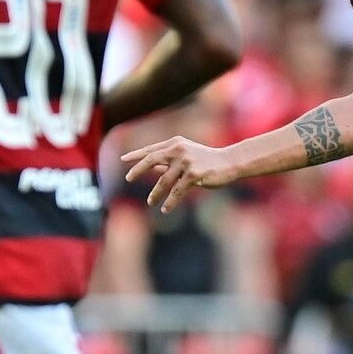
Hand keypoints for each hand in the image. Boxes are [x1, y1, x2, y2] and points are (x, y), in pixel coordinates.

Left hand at [120, 136, 236, 211]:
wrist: (229, 163)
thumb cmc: (207, 161)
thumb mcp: (186, 158)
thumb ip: (169, 163)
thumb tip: (152, 168)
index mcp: (175, 144)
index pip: (152, 150)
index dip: (137, 155)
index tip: (123, 159)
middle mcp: (179, 150)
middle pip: (152, 159)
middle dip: (138, 169)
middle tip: (128, 178)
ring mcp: (186, 161)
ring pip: (164, 180)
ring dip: (156, 193)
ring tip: (150, 202)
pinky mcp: (194, 174)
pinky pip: (177, 191)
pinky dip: (170, 201)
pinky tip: (165, 209)